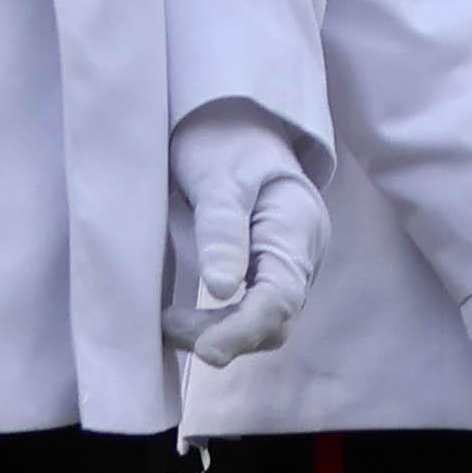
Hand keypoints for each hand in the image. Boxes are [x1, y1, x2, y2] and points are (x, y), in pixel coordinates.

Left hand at [167, 104, 325, 364]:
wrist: (239, 122)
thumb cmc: (226, 142)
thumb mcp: (219, 176)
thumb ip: (221, 230)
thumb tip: (221, 290)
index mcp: (297, 226)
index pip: (280, 297)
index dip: (243, 330)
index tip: (203, 350)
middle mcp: (303, 253)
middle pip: (276, 319)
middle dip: (226, 335)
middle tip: (168, 324)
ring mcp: (290, 264)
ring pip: (266, 323)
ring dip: (220, 333)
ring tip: (170, 321)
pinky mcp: (270, 271)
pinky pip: (255, 311)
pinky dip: (222, 322)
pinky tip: (186, 319)